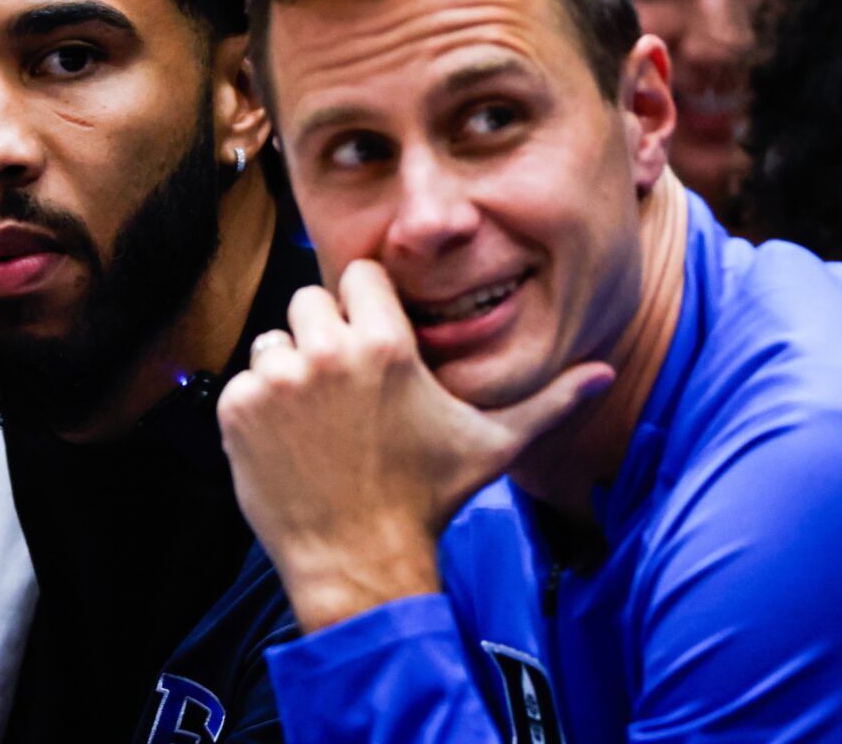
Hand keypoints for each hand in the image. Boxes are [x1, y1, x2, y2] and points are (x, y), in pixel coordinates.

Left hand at [217, 260, 611, 631]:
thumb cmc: (428, 500)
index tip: (375, 346)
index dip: (366, 308)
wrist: (360, 565)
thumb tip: (603, 374)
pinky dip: (260, 408)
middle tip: (346, 388)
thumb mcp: (493, 444)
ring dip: (290, 371)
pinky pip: (244, 381)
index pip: (359, 276)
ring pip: (274, 341)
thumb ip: (548, 402)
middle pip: (310, 300)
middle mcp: (327, 350)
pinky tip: (293, 444)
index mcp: (386, 342)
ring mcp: (276, 380)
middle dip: (326, 334)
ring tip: (321, 421)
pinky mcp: (238, 410)